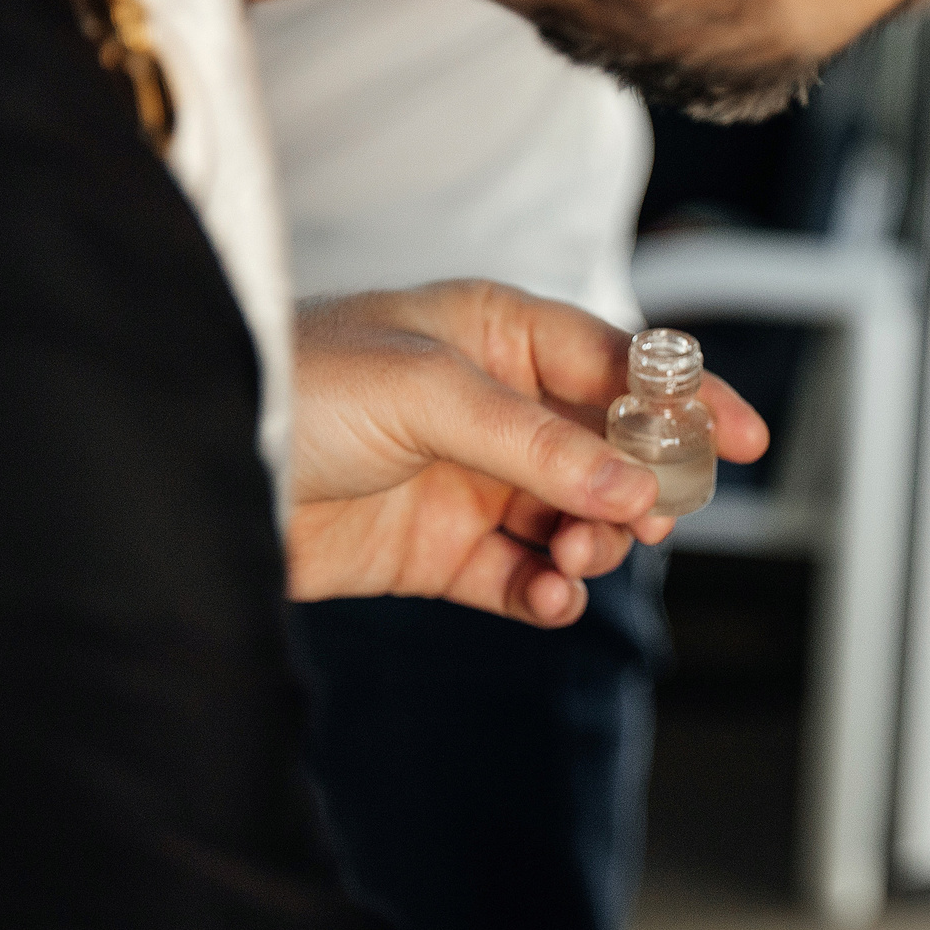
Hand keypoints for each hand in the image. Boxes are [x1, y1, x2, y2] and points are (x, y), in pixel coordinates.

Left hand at [282, 282, 766, 625]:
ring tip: (574, 558)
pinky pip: (524, 578)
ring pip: (576, 520)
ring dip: (593, 544)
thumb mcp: (427, 393)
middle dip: (638, 488)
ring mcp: (469, 482)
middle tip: (643, 519)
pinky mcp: (439, 552)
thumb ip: (538, 442)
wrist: (187, 465)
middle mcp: (491, 407)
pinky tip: (545, 596)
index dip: (685, 399)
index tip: (742, 439)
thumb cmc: (290, 386)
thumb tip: (632, 487)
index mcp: (494, 334)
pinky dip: (548, 592)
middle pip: (610, 452)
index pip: (618, 364)